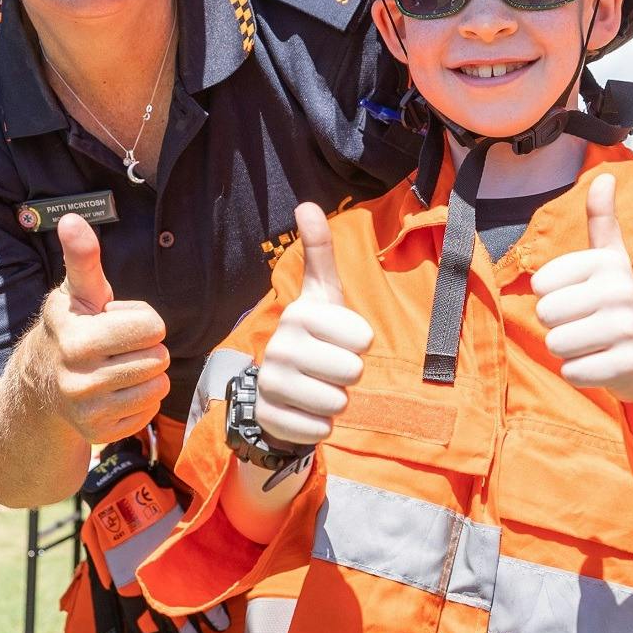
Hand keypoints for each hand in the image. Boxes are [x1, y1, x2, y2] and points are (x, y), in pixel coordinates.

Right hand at [41, 215, 170, 442]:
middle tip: (115, 346)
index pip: (153, 326)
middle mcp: (79, 380)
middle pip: (158, 358)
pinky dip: (138, 399)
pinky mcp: (99, 433)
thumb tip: (73, 220)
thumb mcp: (75, 292)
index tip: (113, 320)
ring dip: (145, 373)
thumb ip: (82, 258)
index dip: (139, 319)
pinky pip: (148, 411)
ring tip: (116, 365)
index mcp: (76, 340)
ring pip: (158, 386)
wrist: (38, 386)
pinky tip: (114, 389)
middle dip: (144, 347)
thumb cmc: (69, 328)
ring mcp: (88, 411)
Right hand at [253, 203, 373, 446]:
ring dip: (336, 400)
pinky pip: (320, 429)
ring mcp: (271, 384)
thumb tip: (306, 203)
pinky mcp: (270, 418)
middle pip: (353, 371)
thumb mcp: (322, 295)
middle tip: (329, 367)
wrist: (278, 388)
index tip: (341, 339)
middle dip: (348, 375)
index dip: (359, 343)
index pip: (362, 338)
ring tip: (317, 387)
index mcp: (299, 314)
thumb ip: (319, 252)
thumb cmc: (314, 336)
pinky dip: (320, 425)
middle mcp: (280, 346)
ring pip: (338, 402)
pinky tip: (305, 410)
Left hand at [534, 175, 632, 403]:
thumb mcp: (612, 261)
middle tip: (586, 325)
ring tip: (594, 344)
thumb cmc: (620, 306)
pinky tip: (602, 363)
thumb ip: (602, 220)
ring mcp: (626, 329)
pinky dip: (580, 372)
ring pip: (556, 343)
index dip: (553, 297)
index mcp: (607, 263)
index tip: (580, 299)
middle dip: (559, 326)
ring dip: (568, 350)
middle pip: (546, 313)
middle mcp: (619, 291)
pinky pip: (572, 371)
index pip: (541, 284)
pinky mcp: (627, 364)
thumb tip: (603, 175)